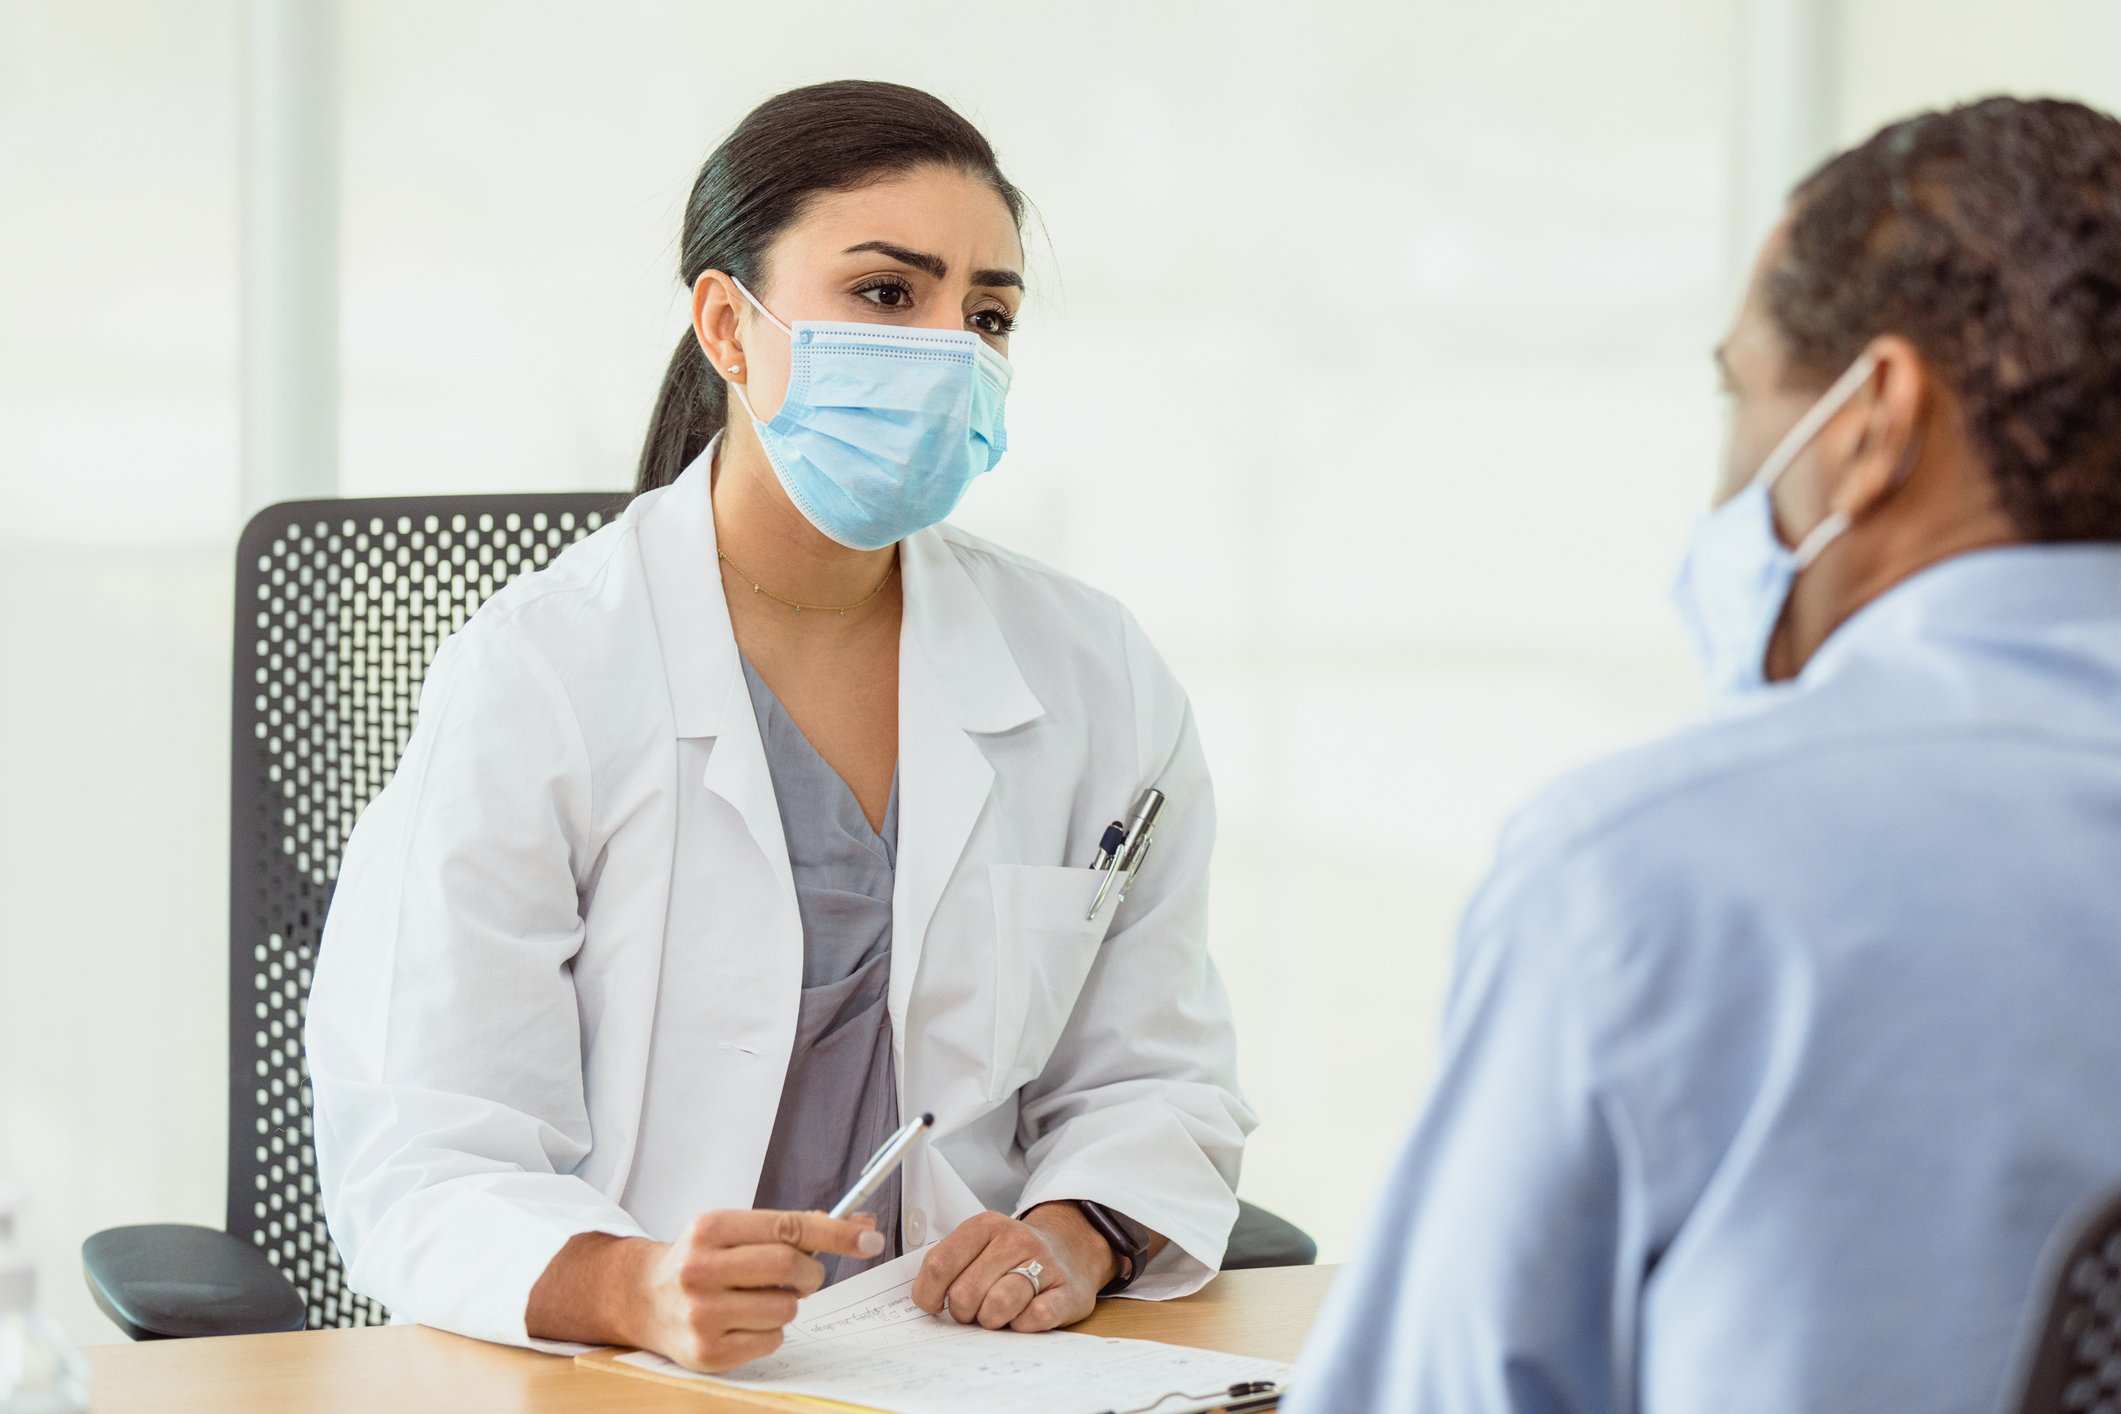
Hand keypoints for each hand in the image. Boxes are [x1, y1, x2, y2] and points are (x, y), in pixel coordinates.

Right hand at [633, 1209, 882, 1371]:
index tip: (869, 1237)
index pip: (787, 1226)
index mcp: (709, 1228)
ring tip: (761, 1298)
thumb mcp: (733, 1230)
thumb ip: (791, 1227)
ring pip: (785, 1308)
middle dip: (811, 1272)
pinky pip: (772, 1340)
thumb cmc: (701, 1260)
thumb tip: (861, 1225)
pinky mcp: (707, 1352)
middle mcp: (699, 1269)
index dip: (836, 1232)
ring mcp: (701, 1314)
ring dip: (788, 1303)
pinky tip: (744, 1321)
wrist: (643, 1297)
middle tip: (804, 1276)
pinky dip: (770, 1330)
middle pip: (788, 1266)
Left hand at [910, 1204, 1117, 1331]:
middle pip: (965, 1293)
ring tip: (997, 1315)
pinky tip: (1023, 1317)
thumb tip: (922, 1299)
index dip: (928, 1294)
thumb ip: (948, 1265)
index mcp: (985, 1226)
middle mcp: (1015, 1239)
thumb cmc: (1011, 1258)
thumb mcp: (978, 1246)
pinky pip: (1034, 1318)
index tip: (934, 1304)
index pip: (938, 1264)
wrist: (1071, 1251)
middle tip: (975, 1309)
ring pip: (998, 1305)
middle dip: (964, 1313)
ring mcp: (1044, 1264)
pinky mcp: (1068, 1292)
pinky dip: (1022, 1326)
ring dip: (991, 1320)